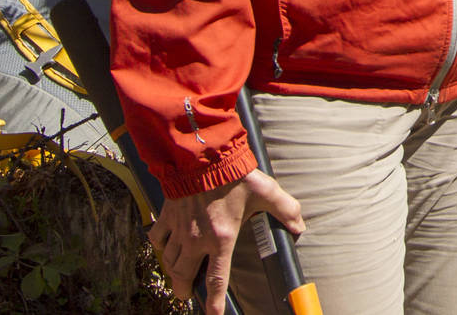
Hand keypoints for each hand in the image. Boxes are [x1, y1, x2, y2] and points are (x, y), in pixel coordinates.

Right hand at [150, 169, 303, 314]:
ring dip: (173, 273)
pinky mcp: (167, 216)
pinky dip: (160, 247)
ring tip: (177, 278)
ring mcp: (179, 229)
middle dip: (184, 290)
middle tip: (186, 295)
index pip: (217, 280)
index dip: (214, 302)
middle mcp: (196, 240)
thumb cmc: (234, 175)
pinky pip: (157, 239)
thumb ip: (286, 210)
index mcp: (221, 238)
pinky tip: (165, 247)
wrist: (202, 157)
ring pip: (169, 262)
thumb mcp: (266, 191)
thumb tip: (300, 226)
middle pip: (183, 276)